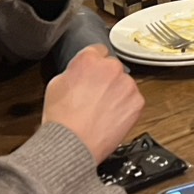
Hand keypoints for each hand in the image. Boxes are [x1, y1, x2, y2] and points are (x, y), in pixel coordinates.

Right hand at [41, 45, 143, 164]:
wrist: (73, 143)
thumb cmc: (62, 118)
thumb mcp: (56, 84)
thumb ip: (74, 71)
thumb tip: (81, 72)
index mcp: (89, 60)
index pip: (98, 50)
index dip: (95, 63)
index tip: (94, 72)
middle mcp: (111, 68)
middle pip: (112, 68)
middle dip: (106, 79)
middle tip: (95, 96)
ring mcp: (127, 85)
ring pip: (124, 84)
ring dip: (117, 93)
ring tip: (101, 110)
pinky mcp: (137, 102)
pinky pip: (133, 100)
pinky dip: (125, 107)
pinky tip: (110, 117)